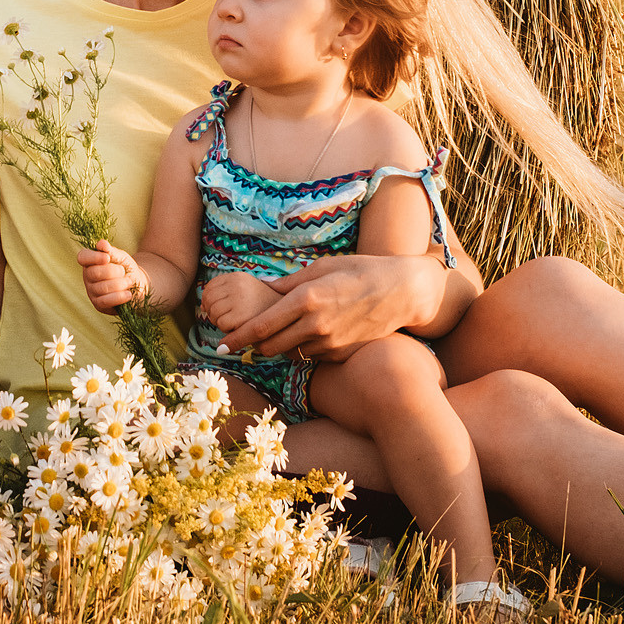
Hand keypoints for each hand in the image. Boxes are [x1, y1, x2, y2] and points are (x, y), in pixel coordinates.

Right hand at [76, 240, 149, 311]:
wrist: (136, 285)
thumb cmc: (125, 268)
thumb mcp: (120, 257)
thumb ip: (111, 251)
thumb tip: (101, 243)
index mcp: (90, 261)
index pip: (82, 257)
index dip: (93, 257)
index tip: (107, 258)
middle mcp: (87, 276)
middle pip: (94, 273)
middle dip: (112, 271)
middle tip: (123, 271)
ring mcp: (91, 291)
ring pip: (101, 288)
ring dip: (119, 284)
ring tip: (129, 282)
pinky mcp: (98, 304)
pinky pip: (105, 301)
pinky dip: (119, 297)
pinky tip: (128, 294)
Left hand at [199, 271, 278, 333]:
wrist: (292, 316)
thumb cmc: (267, 307)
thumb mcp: (247, 292)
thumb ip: (225, 293)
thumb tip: (201, 305)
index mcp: (238, 276)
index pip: (209, 287)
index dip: (210, 302)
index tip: (222, 310)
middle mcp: (238, 284)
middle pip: (208, 300)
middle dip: (214, 313)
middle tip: (229, 320)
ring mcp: (240, 299)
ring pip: (214, 314)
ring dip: (221, 323)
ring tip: (238, 324)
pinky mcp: (242, 316)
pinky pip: (222, 325)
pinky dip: (228, 331)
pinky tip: (242, 329)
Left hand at [220, 257, 428, 360]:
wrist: (402, 292)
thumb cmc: (360, 271)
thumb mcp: (322, 268)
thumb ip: (289, 283)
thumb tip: (263, 289)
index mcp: (307, 298)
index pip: (262, 325)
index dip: (238, 338)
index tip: (221, 345)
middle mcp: (316, 324)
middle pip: (270, 346)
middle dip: (254, 344)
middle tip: (243, 339)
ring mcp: (330, 343)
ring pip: (289, 353)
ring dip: (278, 345)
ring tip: (279, 331)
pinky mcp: (341, 354)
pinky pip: (311, 355)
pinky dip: (303, 347)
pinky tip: (311, 332)